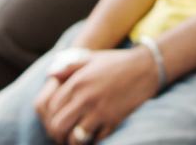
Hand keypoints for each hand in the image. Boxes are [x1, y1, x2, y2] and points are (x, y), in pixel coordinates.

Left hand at [35, 48, 160, 143]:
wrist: (146, 68)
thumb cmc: (117, 62)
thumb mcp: (90, 58)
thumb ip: (68, 66)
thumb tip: (50, 73)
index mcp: (77, 83)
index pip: (51, 107)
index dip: (50, 115)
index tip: (56, 118)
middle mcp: (85, 99)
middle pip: (58, 125)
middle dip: (57, 133)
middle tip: (62, 134)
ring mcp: (100, 112)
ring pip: (75, 137)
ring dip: (73, 140)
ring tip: (76, 138)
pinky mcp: (114, 121)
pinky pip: (96, 140)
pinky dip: (92, 140)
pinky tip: (93, 136)